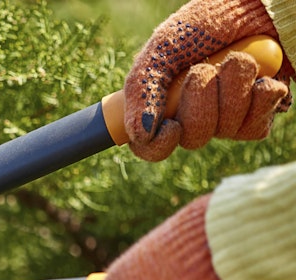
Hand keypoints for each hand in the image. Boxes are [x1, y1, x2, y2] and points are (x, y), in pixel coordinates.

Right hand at [126, 0, 292, 160]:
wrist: (259, 4)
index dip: (159, 145)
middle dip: (200, 100)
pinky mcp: (260, 113)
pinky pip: (254, 127)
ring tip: (236, 60)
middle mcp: (196, 115)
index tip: (171, 126)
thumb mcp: (163, 47)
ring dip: (232, 89)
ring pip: (225, 130)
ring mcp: (229, 117)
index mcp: (165, 104)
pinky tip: (260, 77)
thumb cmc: (208, 19)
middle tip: (204, 69)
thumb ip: (143, 88)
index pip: (152, 147)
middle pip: (192, 138)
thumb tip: (139, 134)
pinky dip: (259, 97)